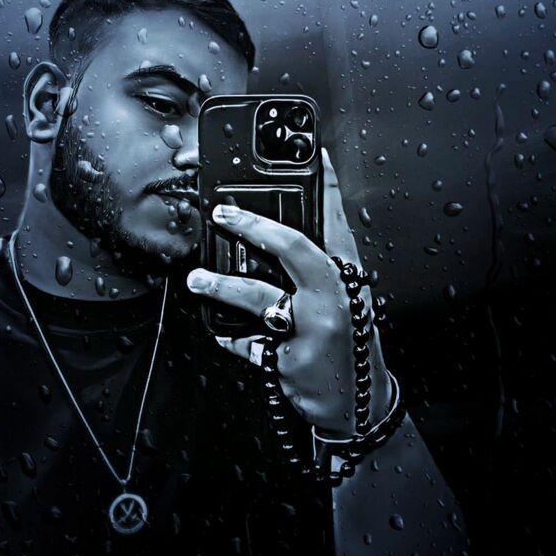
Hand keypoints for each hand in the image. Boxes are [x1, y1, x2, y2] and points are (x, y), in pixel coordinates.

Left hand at [186, 148, 389, 437]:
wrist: (358, 401)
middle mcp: (334, 297)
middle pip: (294, 248)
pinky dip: (229, 336)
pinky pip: (248, 343)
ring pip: (260, 296)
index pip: (337, 221)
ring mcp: (313, 329)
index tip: (315, 155)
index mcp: (348, 276)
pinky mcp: (290, 359)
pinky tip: (217, 329)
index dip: (327, 184)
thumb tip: (277, 236)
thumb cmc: (349, 343)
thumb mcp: (345, 298)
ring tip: (197, 280)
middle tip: (223, 214)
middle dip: (254, 226)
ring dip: (222, 285)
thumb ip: (319, 268)